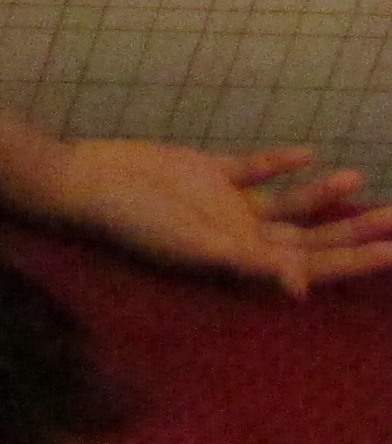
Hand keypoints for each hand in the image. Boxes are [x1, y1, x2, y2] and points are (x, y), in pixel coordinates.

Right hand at [31, 138, 391, 298]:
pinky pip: (252, 170)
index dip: (355, 259)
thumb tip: (303, 288)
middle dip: (355, 230)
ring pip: (288, 205)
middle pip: (310, 237)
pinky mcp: (205, 172)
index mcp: (240, 259)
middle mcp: (238, 235)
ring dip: (323, 195)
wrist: (84, 181)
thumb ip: (248, 264)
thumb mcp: (193, 247)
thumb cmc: (133, 222)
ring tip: (358, 179)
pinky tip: (307, 155)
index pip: (312, 263)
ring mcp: (223, 204)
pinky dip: (278, 164)